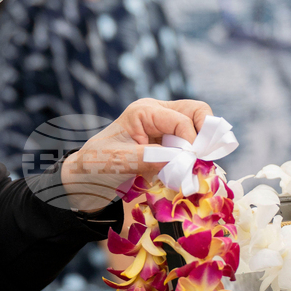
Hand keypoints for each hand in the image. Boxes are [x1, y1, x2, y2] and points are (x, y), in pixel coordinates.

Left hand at [60, 99, 212, 211]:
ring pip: (198, 125)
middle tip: (204, 159)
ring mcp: (164, 127)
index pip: (181, 119)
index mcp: (144, 111)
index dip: (191, 141)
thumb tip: (181, 160)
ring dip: (202, 145)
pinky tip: (189, 171)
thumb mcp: (118, 162)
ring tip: (196, 167)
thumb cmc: (96, 166)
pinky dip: (195, 155)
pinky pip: (192, 143)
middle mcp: (158, 113)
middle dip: (206, 134)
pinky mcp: (168, 142)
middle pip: (197, 111)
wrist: (85, 179)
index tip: (191, 164)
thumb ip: (148, 158)